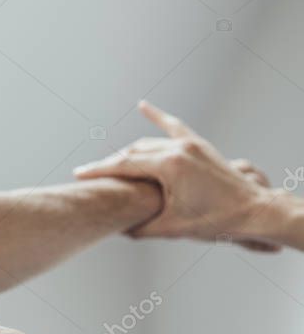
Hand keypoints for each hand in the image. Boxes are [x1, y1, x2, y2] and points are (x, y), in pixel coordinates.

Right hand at [73, 101, 279, 251]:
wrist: (254, 211)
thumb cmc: (216, 221)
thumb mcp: (172, 228)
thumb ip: (141, 227)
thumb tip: (118, 228)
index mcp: (169, 166)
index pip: (124, 165)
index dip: (98, 170)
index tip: (78, 173)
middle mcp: (178, 149)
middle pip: (133, 152)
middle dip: (110, 164)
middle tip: (91, 173)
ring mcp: (190, 144)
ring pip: (149, 143)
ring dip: (128, 153)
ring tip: (111, 164)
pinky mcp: (199, 146)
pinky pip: (173, 127)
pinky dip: (158, 117)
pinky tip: (144, 105)